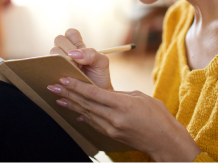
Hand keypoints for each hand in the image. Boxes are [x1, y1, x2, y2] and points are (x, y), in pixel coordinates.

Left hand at [47, 77, 201, 161]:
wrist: (164, 140)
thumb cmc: (157, 115)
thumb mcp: (140, 97)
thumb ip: (120, 94)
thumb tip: (105, 93)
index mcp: (122, 104)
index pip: (93, 93)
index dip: (76, 85)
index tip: (64, 78)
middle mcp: (114, 117)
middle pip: (85, 103)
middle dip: (68, 93)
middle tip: (52, 86)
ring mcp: (112, 128)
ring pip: (87, 113)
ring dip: (71, 104)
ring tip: (58, 97)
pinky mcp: (112, 135)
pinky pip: (94, 123)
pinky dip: (83, 115)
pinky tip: (74, 111)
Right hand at [50, 28, 112, 89]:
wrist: (96, 97)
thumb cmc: (99, 77)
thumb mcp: (101, 63)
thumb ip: (91, 54)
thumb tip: (73, 53)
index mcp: (78, 46)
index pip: (70, 33)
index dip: (72, 39)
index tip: (79, 50)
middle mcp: (66, 52)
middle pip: (59, 40)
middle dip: (68, 50)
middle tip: (77, 64)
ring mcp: (59, 62)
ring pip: (52, 52)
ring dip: (63, 61)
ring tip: (73, 72)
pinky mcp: (52, 72)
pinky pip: (47, 66)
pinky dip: (55, 69)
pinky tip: (64, 77)